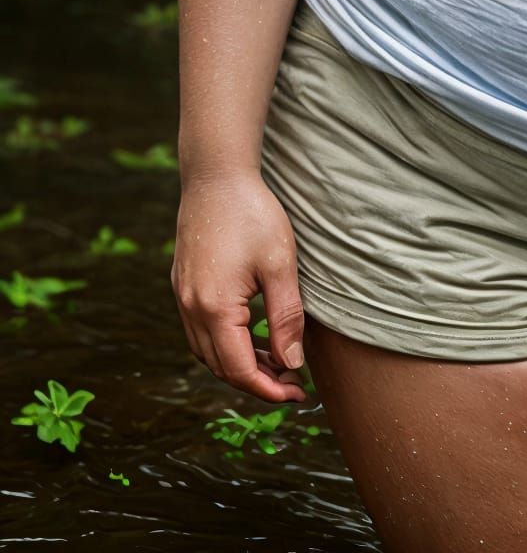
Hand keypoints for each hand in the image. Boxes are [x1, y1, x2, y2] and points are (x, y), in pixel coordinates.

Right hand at [171, 170, 308, 403]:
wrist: (216, 176)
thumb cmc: (253, 214)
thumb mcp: (279, 265)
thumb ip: (286, 318)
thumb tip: (293, 363)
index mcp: (214, 309)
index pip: (239, 370)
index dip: (268, 389)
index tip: (298, 395)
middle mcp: (191, 309)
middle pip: (221, 367)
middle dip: (257, 381)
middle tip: (294, 382)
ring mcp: (182, 297)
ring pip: (208, 352)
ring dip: (240, 364)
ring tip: (278, 361)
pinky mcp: (183, 285)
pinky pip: (201, 331)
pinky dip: (226, 343)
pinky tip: (252, 335)